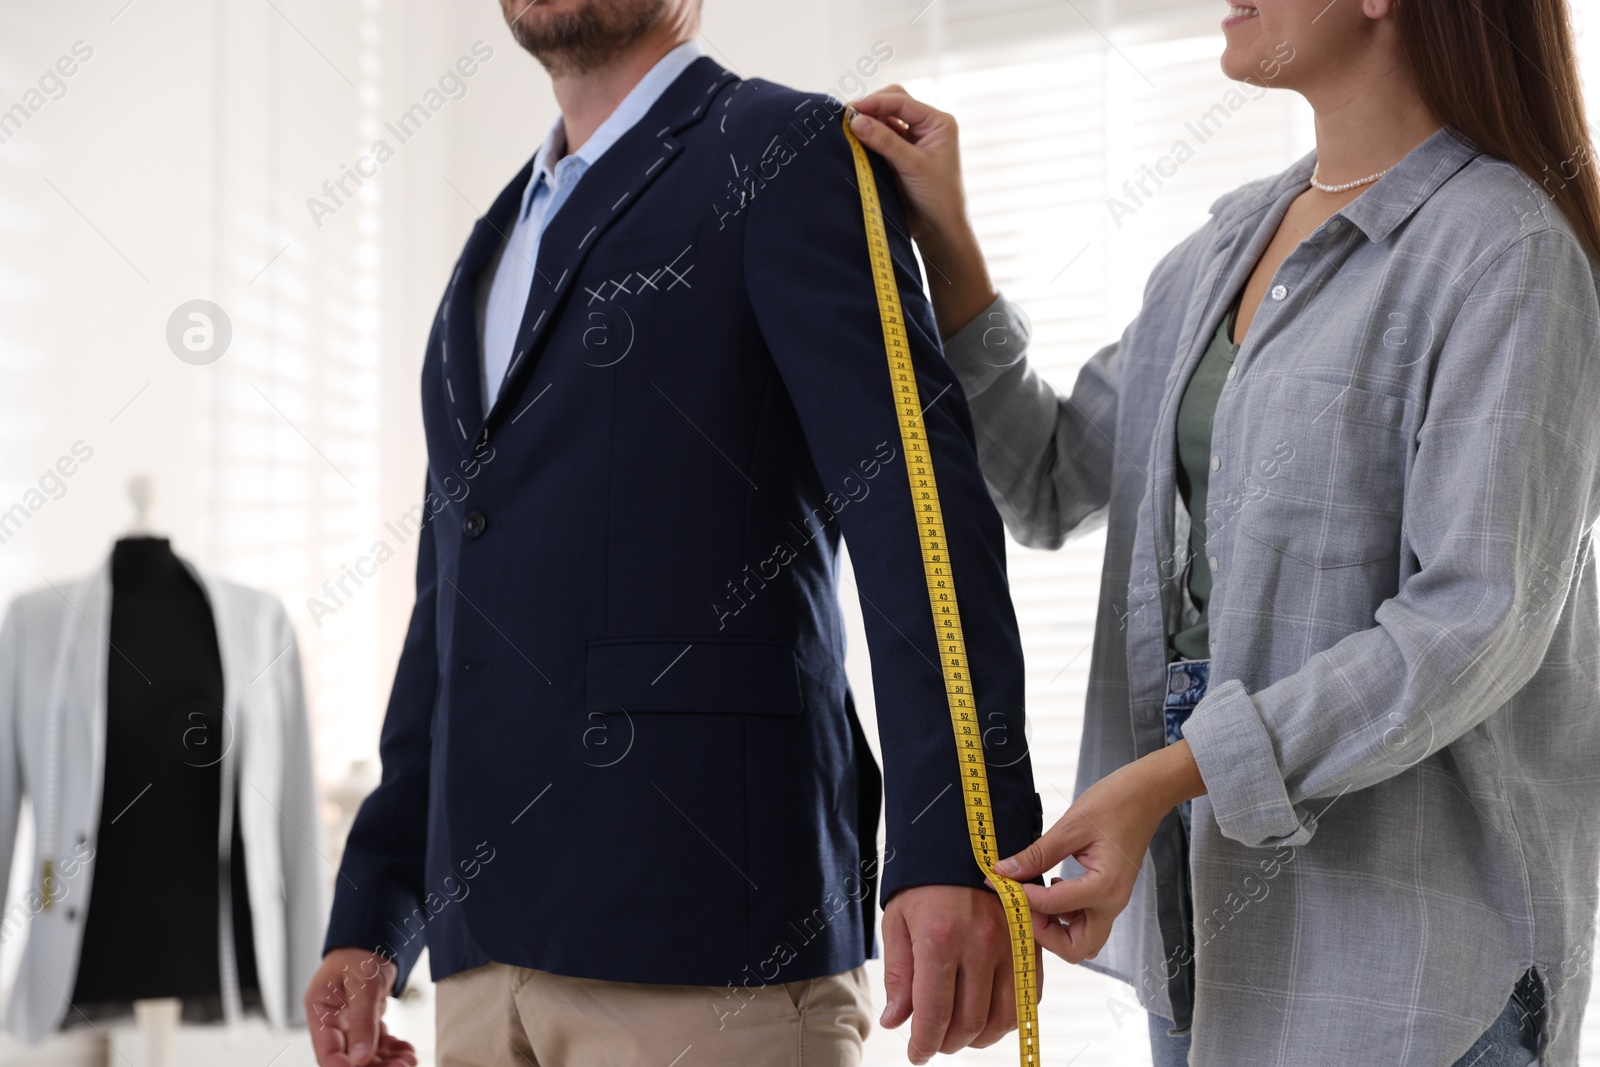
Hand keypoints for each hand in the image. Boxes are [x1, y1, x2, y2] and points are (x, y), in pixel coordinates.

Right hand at [303, 948, 416, 1066]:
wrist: (376, 936)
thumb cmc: (361, 951)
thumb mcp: (362, 983)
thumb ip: (361, 1020)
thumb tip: (360, 1057)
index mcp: (321, 1011)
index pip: (327, 1052)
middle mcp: (333, 1021)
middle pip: (348, 1057)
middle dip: (373, 1066)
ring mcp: (350, 1023)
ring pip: (366, 1054)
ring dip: (387, 1061)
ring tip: (408, 1061)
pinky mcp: (367, 1022)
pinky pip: (379, 1043)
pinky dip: (393, 1049)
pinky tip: (407, 1052)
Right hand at [848, 87, 965, 250]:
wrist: (939, 231)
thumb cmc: (938, 198)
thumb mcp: (913, 166)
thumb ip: (885, 141)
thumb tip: (855, 120)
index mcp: (938, 122)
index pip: (902, 102)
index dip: (875, 102)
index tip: (850, 109)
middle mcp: (926, 126)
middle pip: (892, 103)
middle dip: (870, 108)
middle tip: (846, 118)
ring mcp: (912, 140)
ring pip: (884, 120)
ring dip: (866, 122)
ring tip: (846, 129)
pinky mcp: (899, 155)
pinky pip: (879, 138)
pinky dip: (866, 138)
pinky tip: (853, 141)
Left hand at [880, 883, 1034, 1063]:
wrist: (963, 840)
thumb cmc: (923, 882)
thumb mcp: (898, 922)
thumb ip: (899, 975)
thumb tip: (895, 1020)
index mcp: (941, 940)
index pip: (935, 1014)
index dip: (923, 1044)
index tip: (917, 1054)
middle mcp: (981, 945)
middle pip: (970, 1023)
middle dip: (947, 1043)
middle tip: (933, 1042)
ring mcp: (1011, 945)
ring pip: (1003, 1018)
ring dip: (979, 1038)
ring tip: (958, 1033)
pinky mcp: (1031, 944)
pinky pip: (1028, 998)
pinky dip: (1008, 1018)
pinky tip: (987, 1016)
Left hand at [994, 741, 1206, 962]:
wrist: (1147, 794)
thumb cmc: (1115, 803)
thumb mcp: (1070, 827)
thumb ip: (1036, 854)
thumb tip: (1004, 871)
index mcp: (1104, 887)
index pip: (1053, 906)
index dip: (1021, 897)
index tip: (998, 883)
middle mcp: (1112, 904)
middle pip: (1075, 947)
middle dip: (1043, 933)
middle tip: (1021, 903)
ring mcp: (1113, 902)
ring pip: (1081, 939)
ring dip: (1054, 928)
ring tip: (1033, 895)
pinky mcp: (1109, 896)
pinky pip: (1085, 921)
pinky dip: (1063, 916)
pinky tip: (1050, 886)